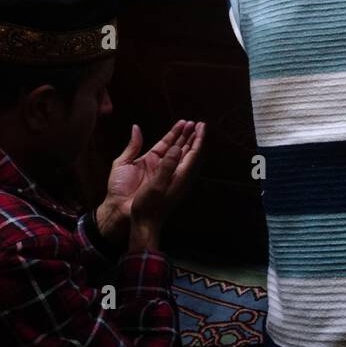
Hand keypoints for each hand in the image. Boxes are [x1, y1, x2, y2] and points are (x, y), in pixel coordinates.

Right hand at [128, 122, 203, 251]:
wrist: (144, 223)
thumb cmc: (149, 205)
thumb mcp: (157, 185)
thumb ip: (167, 165)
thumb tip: (177, 148)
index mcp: (180, 175)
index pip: (193, 153)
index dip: (197, 138)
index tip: (201, 125)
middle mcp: (180, 176)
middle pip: (190, 152)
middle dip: (193, 137)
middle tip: (196, 123)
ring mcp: (175, 179)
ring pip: (183, 156)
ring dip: (186, 142)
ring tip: (188, 129)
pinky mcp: (168, 182)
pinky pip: (176, 161)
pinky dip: (178, 151)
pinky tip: (176, 148)